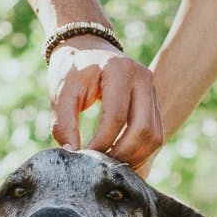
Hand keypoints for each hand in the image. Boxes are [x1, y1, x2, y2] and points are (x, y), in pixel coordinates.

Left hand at [48, 34, 163, 168]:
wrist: (89, 49)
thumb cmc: (73, 70)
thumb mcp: (61, 91)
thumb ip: (63, 122)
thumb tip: (73, 153)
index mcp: (120, 70)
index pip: (116, 117)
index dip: (101, 144)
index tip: (84, 157)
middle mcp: (144, 79)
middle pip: (143, 130)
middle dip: (121, 154)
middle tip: (99, 166)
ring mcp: (154, 92)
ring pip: (154, 137)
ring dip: (134, 158)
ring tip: (109, 166)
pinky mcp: (155, 105)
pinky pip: (155, 137)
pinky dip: (140, 154)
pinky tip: (119, 159)